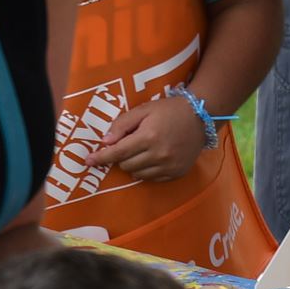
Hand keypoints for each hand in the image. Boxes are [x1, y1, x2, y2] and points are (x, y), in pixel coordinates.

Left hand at [91, 96, 206, 183]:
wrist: (201, 116)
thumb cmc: (169, 110)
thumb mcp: (144, 110)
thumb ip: (122, 124)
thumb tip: (105, 142)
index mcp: (148, 137)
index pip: (117, 152)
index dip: (101, 157)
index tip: (88, 161)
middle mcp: (158, 154)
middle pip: (126, 165)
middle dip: (121, 157)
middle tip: (127, 145)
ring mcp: (169, 166)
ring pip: (137, 174)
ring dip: (133, 165)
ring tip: (141, 151)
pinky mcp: (176, 173)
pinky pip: (152, 179)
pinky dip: (147, 170)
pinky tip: (152, 158)